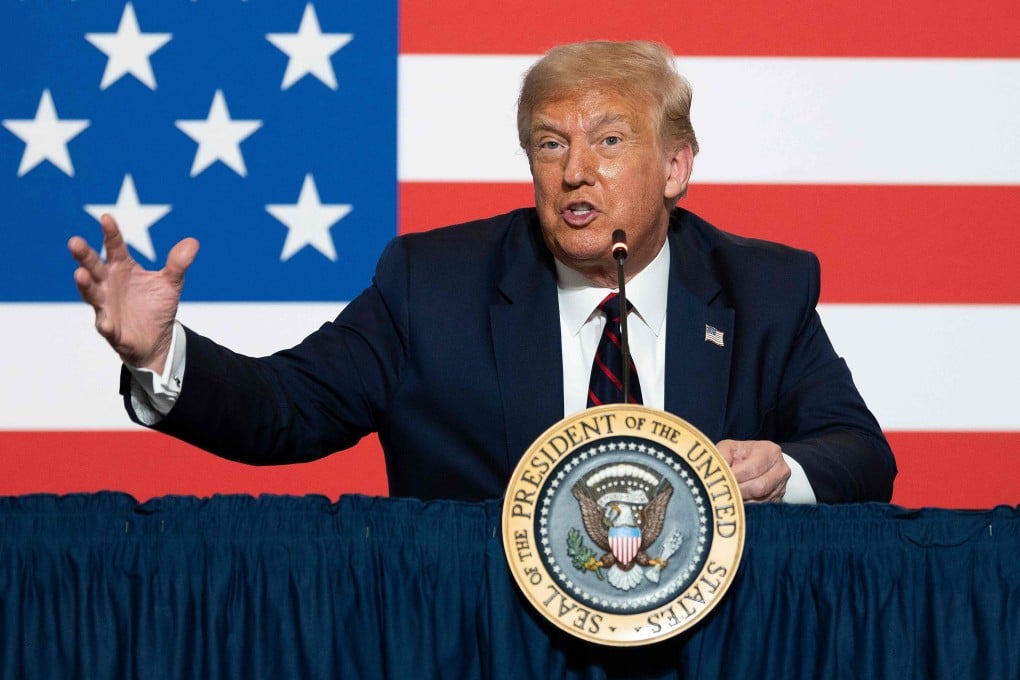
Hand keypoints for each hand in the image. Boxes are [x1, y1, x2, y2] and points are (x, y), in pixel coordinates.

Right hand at [68, 214, 198, 372]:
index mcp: (121, 268)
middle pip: (94, 267)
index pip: (114, 247)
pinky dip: (105, 325)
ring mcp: (106, 306)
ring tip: (79, 274)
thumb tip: (192, 242)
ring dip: (85, 285)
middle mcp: (108, 284)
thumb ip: (177, 263)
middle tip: (75, 242)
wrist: (156, 339)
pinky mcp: (111, 330)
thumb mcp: (170, 283)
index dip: (111, 233)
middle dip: (84, 256)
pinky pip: (106, 327)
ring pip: (92, 294)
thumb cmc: (155, 306)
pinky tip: (106, 323)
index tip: (106, 218)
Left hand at [715, 439, 790, 502]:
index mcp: (770, 452)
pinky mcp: (777, 501)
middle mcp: (780, 469)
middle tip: (722, 492)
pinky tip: (736, 502)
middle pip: (759, 487)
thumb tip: (717, 470)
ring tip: (727, 496)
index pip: (752, 468)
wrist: (757, 462)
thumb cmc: (740, 455)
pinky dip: (747, 508)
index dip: (735, 476)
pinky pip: (760, 508)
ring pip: (760, 501)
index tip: (720, 481)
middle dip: (737, 491)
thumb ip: (722, 455)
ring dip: (741, 501)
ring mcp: (781, 487)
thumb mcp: (729, 448)